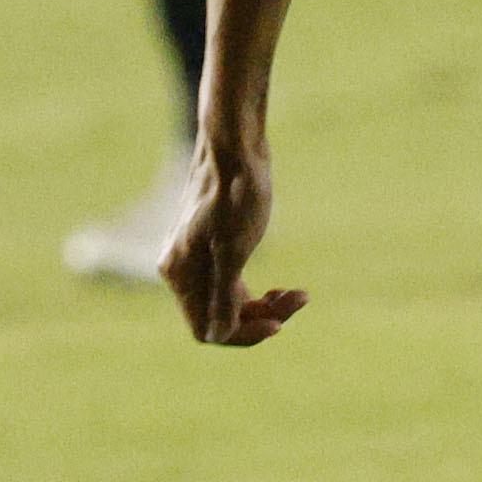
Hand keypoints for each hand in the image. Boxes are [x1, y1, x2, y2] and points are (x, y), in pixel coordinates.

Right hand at [160, 137, 307, 346]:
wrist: (235, 146)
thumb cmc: (235, 195)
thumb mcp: (233, 249)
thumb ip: (223, 294)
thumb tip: (216, 335)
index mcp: (180, 275)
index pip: (208, 330)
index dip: (244, 335)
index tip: (280, 325)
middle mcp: (181, 271)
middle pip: (220, 317)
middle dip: (261, 316)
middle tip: (300, 298)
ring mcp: (196, 257)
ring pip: (230, 301)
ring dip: (264, 305)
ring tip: (298, 294)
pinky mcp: (212, 244)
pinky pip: (232, 283)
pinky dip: (257, 290)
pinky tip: (282, 286)